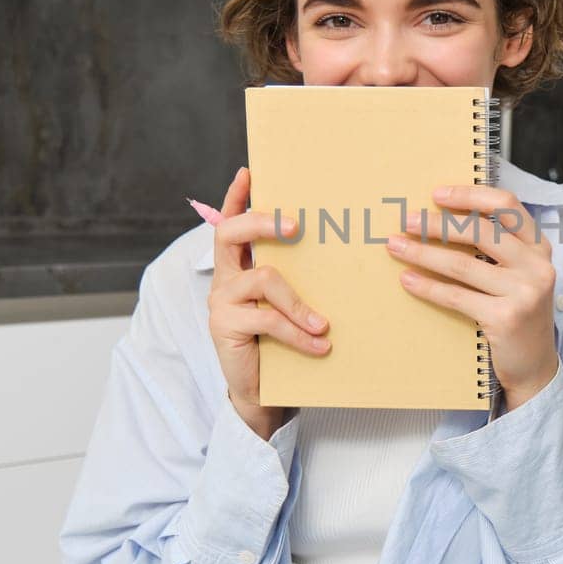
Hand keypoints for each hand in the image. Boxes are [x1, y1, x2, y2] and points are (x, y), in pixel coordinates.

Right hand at [206, 166, 330, 439]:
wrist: (262, 391)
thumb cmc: (280, 341)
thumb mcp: (288, 304)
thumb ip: (297, 278)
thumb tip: (341, 253)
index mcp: (238, 265)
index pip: (230, 222)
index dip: (236, 196)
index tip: (249, 171)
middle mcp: (224, 277)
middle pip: (231, 233)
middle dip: (264, 223)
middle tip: (297, 227)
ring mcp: (221, 301)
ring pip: (263, 280)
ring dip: (299, 304)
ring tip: (324, 325)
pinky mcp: (225, 326)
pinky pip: (267, 320)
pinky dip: (298, 334)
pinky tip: (320, 346)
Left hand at [386, 185, 559, 410]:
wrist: (534, 365)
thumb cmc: (518, 312)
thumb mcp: (519, 274)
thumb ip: (498, 248)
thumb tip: (443, 218)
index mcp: (539, 246)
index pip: (507, 205)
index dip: (470, 194)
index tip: (437, 194)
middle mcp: (537, 265)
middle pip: (480, 231)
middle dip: (437, 224)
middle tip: (406, 220)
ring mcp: (524, 292)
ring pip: (462, 264)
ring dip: (423, 252)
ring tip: (396, 246)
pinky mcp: (506, 318)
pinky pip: (456, 296)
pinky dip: (427, 286)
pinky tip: (407, 280)